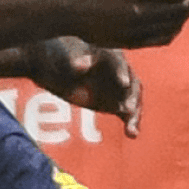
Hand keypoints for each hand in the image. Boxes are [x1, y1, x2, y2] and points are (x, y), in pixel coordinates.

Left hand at [22, 36, 145, 137]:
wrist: (54, 68)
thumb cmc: (61, 57)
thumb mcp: (65, 58)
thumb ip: (75, 61)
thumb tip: (81, 66)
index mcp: (109, 54)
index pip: (119, 62)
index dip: (121, 72)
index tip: (123, 83)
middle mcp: (120, 70)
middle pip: (131, 84)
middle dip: (131, 97)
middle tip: (128, 110)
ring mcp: (120, 88)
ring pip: (132, 101)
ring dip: (133, 115)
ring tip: (131, 130)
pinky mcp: (117, 103)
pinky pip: (127, 114)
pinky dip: (131, 124)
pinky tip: (132, 134)